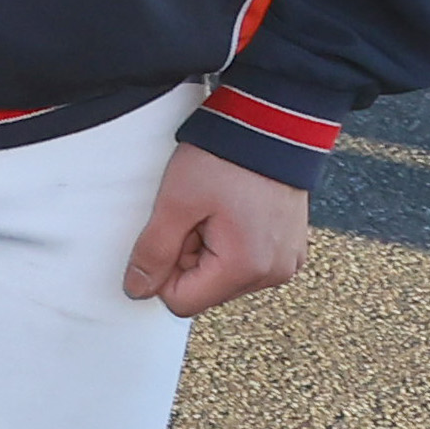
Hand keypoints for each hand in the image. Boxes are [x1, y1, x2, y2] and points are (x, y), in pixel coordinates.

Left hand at [125, 143, 312, 316]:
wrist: (272, 126)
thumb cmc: (223, 160)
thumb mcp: (175, 203)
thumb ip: (153, 252)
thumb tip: (137, 291)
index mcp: (246, 269)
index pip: (182, 302)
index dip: (165, 269)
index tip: (174, 230)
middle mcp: (273, 275)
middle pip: (205, 290)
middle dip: (189, 257)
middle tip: (196, 214)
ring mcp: (287, 262)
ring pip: (225, 277)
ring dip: (210, 249)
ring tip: (216, 210)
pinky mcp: (291, 248)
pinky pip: (248, 262)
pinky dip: (232, 242)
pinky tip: (233, 211)